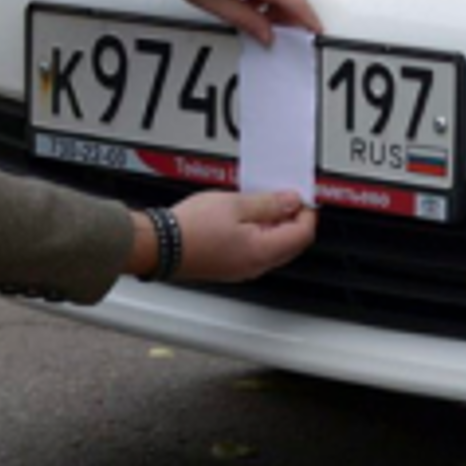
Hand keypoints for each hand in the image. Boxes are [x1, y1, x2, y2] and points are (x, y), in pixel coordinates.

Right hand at [167, 189, 316, 282]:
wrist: (159, 245)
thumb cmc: (191, 227)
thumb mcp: (234, 204)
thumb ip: (268, 203)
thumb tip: (291, 202)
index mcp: (263, 251)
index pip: (303, 233)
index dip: (306, 211)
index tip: (299, 195)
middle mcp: (256, 266)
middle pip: (291, 243)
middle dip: (291, 219)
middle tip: (281, 197)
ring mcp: (241, 269)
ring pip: (272, 248)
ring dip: (273, 226)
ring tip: (257, 203)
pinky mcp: (227, 267)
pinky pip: (254, 252)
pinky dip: (257, 235)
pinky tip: (241, 218)